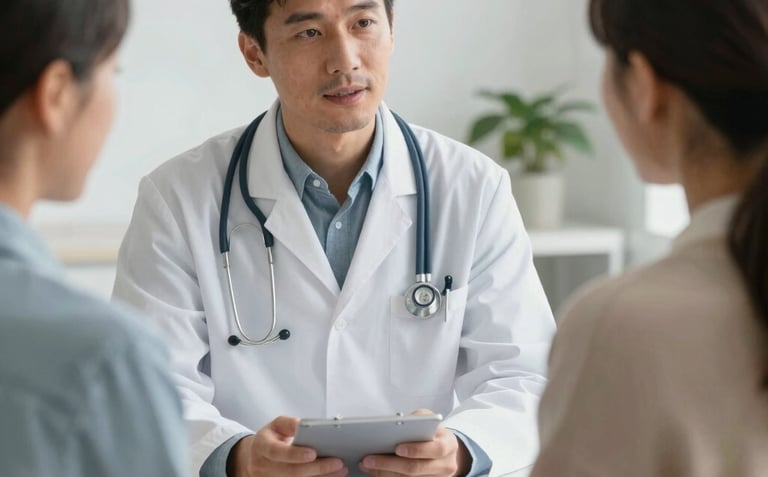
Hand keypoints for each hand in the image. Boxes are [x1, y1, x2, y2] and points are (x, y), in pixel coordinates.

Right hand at [229, 416, 347, 476]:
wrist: (255, 457)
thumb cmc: (270, 439)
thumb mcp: (276, 425)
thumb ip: (290, 423)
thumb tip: (303, 426)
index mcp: (262, 447)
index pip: (277, 452)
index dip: (295, 454)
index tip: (313, 453)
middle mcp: (263, 466)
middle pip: (291, 471)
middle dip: (316, 468)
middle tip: (337, 462)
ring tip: (339, 470)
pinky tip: (329, 476)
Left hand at [358, 410, 471, 476]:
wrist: (446, 450)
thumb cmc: (433, 432)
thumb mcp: (429, 420)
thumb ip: (417, 419)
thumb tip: (397, 423)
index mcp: (448, 445)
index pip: (435, 449)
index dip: (416, 450)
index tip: (397, 448)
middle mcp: (445, 465)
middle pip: (416, 468)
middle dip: (389, 464)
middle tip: (369, 459)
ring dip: (384, 473)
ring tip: (367, 465)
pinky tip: (375, 472)